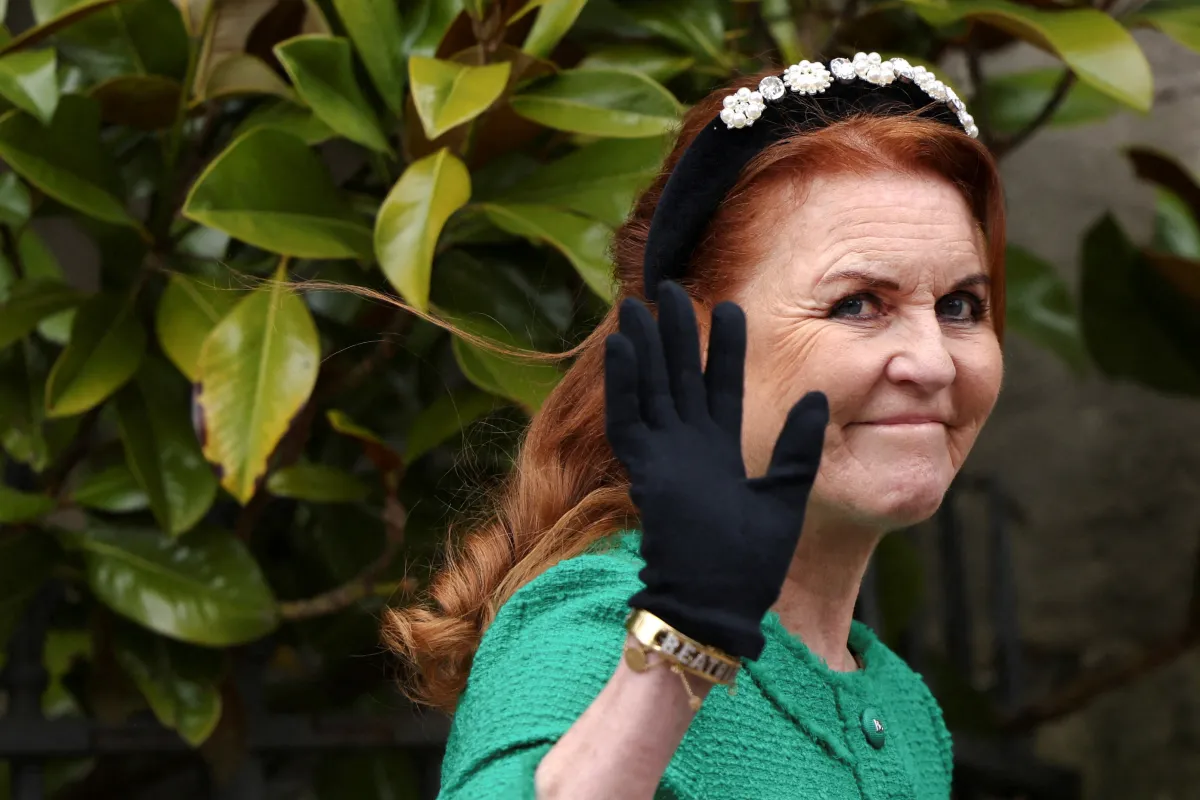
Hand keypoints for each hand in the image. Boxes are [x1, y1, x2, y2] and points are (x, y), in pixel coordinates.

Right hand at [604, 281, 828, 660]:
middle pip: (678, 376)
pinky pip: (628, 419)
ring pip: (649, 388)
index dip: (724, 348)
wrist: (718, 605)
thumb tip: (816, 397)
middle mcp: (687, 447)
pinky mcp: (644, 471)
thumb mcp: (785, 496)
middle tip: (671, 289)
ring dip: (642, 346)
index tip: (730, 307)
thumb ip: (796, 447)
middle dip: (675, 332)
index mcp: (719, 452)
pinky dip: (622, 383)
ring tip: (638, 303)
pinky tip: (618, 346)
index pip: (721, 386)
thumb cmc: (750, 563)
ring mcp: (662, 457)